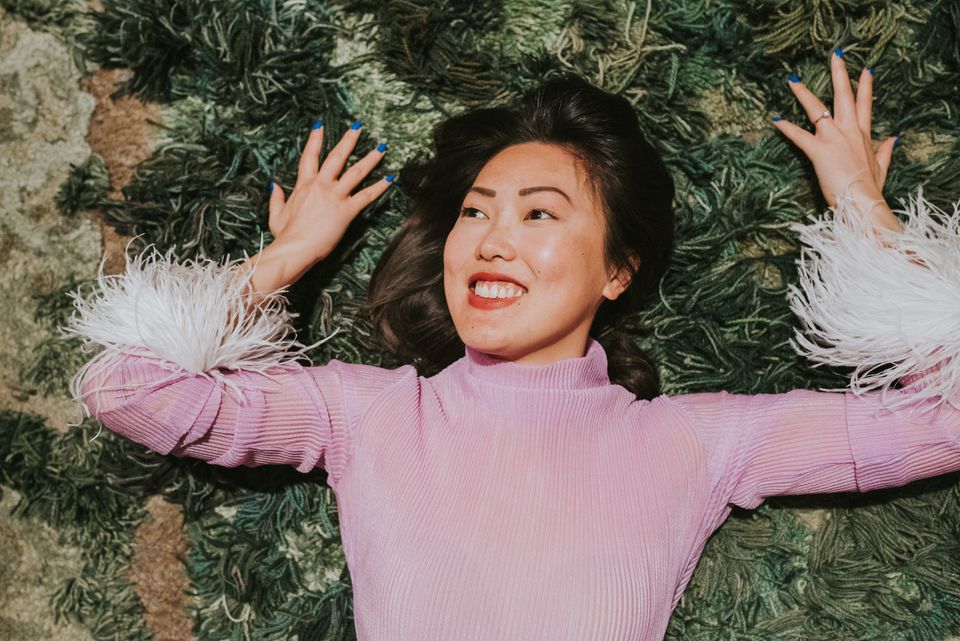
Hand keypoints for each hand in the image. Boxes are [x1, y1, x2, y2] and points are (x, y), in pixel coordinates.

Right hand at [268, 119, 395, 262]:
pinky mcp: (347, 210)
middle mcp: (321, 185)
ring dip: (371, 158)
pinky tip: (390, 178)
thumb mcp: (276, 215)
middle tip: (359, 126)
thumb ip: (276, 198)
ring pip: (356, 171)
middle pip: (337, 156)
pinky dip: (380, 187)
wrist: (295, 247)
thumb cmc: (286, 235)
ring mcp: (335, 196)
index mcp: (304, 185)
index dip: (315, 139)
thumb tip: (273, 186)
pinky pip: (367, 195)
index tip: (320, 125)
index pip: (310, 156)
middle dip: (349, 139)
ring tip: (382, 148)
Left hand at [772, 50, 899, 231]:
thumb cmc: (870, 188)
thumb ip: (885, 151)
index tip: (866, 69)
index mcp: (863, 135)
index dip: (865, 86)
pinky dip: (786, 128)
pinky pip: (799, 135)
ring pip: (817, 109)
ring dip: (803, 94)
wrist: (863, 201)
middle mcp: (849, 131)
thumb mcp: (881, 167)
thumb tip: (894, 138)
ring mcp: (833, 138)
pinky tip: (775, 119)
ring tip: (792, 80)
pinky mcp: (819, 150)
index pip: (865, 105)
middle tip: (834, 55)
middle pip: (844, 96)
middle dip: (839, 74)